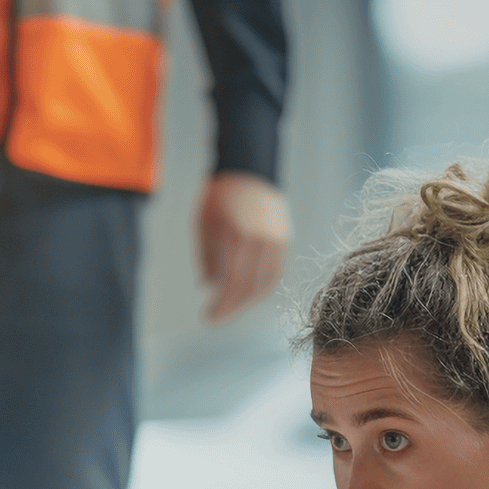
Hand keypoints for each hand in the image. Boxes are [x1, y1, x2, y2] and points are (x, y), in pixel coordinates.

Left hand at [196, 171, 289, 322]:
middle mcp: (260, 240)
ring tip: (229, 308)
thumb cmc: (220, 197)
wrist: (248, 171)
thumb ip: (207, 258)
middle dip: (231, 307)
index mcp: (238, 236)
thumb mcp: (205, 225)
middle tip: (216, 318)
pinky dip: (261, 288)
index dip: (221, 305)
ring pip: (264, 283)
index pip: (232, 282)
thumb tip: (208, 287)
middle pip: (249, 287)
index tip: (208, 317)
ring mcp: (276, 240)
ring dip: (246, 301)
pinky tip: (248, 295)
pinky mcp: (283, 240)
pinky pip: (274, 272)